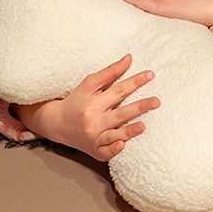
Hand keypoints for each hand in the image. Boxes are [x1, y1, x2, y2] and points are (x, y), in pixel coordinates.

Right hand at [23, 55, 159, 161]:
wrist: (56, 124)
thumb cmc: (76, 101)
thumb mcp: (89, 84)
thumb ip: (110, 72)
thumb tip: (129, 58)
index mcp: (93, 103)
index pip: (118, 91)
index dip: (135, 82)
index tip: (150, 75)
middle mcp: (93, 121)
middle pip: (120, 113)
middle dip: (139, 107)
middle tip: (157, 101)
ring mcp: (94, 138)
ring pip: (114, 135)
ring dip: (129, 131)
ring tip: (143, 126)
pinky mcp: (95, 151)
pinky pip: (104, 153)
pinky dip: (112, 150)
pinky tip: (122, 146)